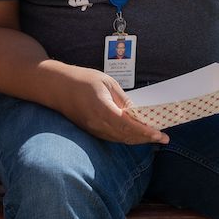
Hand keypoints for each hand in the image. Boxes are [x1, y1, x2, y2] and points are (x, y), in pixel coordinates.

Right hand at [53, 64, 168, 144]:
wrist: (56, 87)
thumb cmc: (81, 80)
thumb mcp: (106, 83)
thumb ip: (122, 100)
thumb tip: (137, 113)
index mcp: (102, 109)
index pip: (128, 126)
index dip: (146, 133)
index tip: (161, 135)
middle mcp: (97, 124)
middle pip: (126, 136)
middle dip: (146, 139)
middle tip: (163, 137)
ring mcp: (93, 129)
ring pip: (120, 139)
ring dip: (137, 139)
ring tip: (153, 136)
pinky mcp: (91, 131)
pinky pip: (112, 137)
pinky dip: (126, 137)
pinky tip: (136, 133)